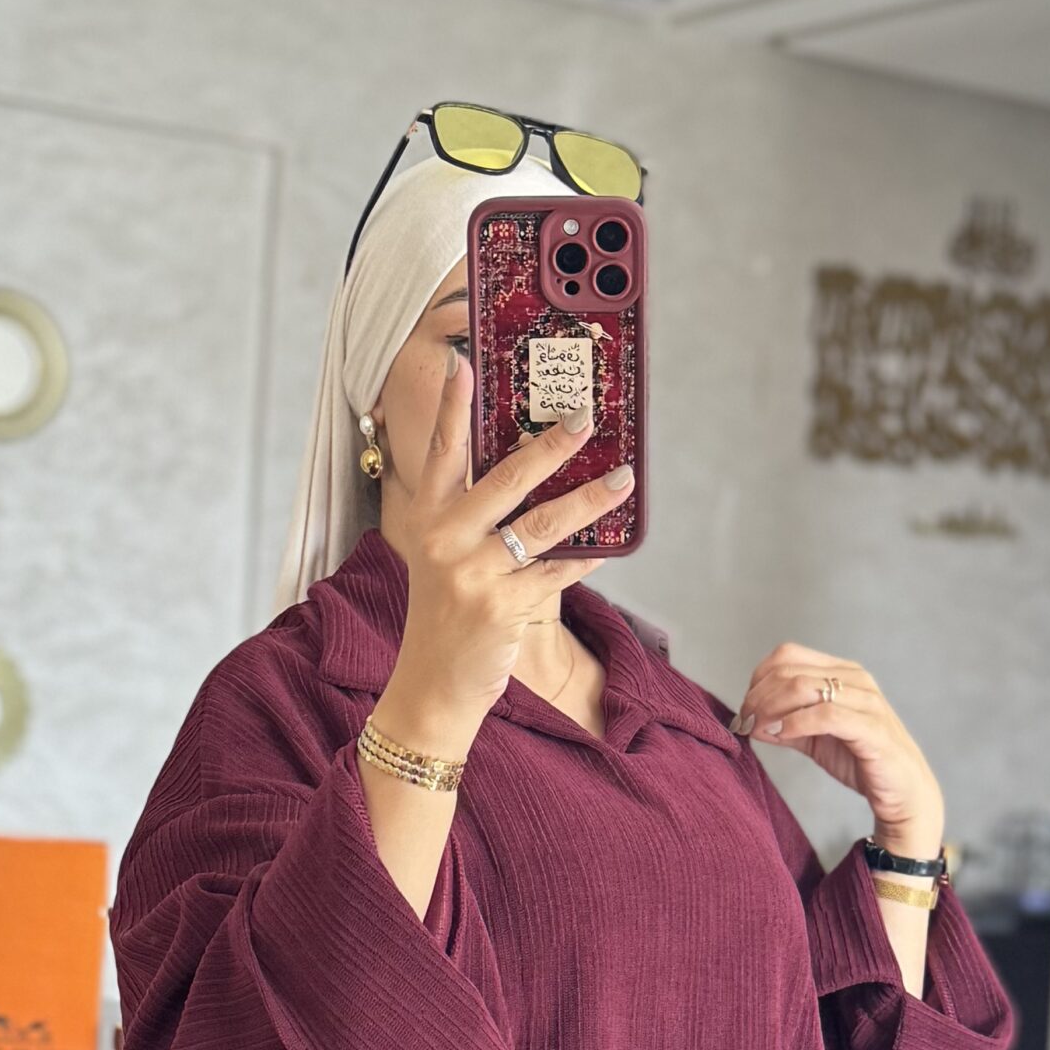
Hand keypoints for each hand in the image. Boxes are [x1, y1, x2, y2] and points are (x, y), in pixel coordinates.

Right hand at [373, 357, 635, 752]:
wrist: (430, 688)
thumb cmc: (447, 617)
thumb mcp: (445, 559)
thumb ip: (477, 517)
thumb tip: (535, 471)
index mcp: (426, 519)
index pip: (442, 451)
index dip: (454, 406)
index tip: (465, 361)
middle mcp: (442, 540)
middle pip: (504, 477)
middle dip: (551, 444)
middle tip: (586, 417)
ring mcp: (469, 574)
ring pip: (542, 523)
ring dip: (589, 498)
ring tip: (623, 477)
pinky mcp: (498, 607)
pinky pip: (556, 571)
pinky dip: (586, 556)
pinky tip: (611, 543)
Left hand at [733, 644, 943, 852]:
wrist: (903, 793)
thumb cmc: (861, 761)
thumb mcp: (814, 740)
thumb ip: (785, 725)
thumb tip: (750, 719)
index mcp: (842, 673)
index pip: (788, 655)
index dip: (758, 680)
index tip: (745, 710)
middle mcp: (855, 680)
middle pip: (790, 670)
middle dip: (758, 697)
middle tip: (745, 723)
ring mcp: (865, 701)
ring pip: (804, 687)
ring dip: (771, 708)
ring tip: (758, 729)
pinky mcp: (871, 728)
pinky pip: (826, 714)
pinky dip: (795, 722)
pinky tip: (781, 735)